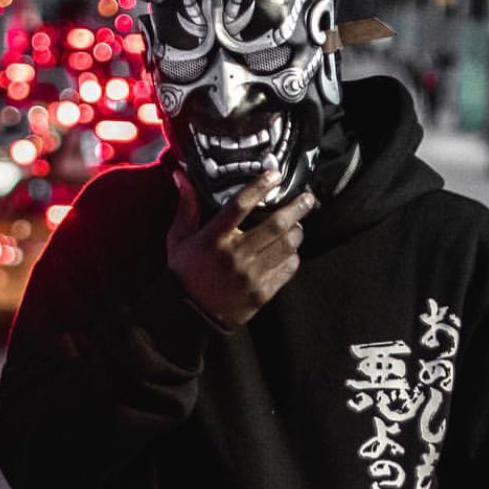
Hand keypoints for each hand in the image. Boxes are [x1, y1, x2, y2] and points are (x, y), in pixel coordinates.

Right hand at [166, 169, 313, 329]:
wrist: (189, 316)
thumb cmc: (184, 272)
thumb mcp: (180, 238)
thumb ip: (186, 206)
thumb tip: (181, 174)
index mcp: (214, 238)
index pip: (241, 204)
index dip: (261, 185)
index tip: (275, 173)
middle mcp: (236, 255)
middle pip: (276, 224)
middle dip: (297, 208)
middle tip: (308, 198)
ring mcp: (251, 276)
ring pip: (287, 246)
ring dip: (297, 232)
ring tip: (298, 225)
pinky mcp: (262, 293)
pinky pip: (287, 269)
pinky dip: (293, 257)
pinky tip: (290, 251)